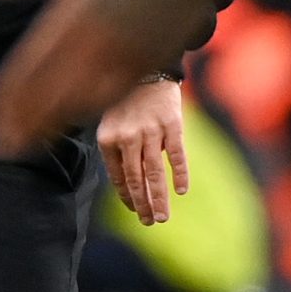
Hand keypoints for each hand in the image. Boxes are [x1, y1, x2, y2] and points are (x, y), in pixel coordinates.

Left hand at [0, 0, 223, 159]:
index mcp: (72, 11)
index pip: (30, 64)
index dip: (8, 94)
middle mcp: (95, 38)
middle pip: (49, 90)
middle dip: (23, 120)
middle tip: (1, 145)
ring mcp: (123, 54)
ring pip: (79, 100)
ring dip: (51, 124)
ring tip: (30, 143)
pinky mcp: (147, 62)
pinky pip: (112, 96)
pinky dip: (87, 112)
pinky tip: (74, 120)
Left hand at [98, 78, 188, 224]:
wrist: (149, 69)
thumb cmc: (128, 100)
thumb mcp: (111, 122)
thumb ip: (116, 150)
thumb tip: (127, 186)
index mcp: (108, 138)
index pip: (117, 177)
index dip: (127, 197)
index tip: (136, 211)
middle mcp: (128, 137)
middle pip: (136, 179)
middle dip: (143, 205)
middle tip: (150, 223)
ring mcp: (151, 131)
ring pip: (154, 173)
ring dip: (159, 198)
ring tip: (162, 217)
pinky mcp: (172, 125)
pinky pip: (176, 155)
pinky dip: (180, 174)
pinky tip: (181, 191)